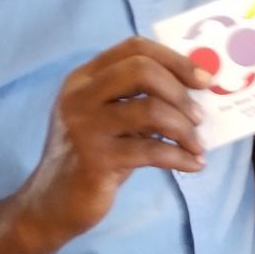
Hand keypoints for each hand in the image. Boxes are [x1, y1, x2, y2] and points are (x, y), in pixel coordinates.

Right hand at [10, 38, 211, 253]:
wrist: (51, 205)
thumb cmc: (93, 158)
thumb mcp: (109, 120)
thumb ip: (139, 100)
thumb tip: (195, 92)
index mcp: (83, 79)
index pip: (133, 48)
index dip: (174, 59)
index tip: (203, 79)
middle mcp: (79, 96)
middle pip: (141, 70)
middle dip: (180, 91)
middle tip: (200, 116)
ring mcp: (85, 127)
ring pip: (151, 110)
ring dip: (185, 129)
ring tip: (198, 146)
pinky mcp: (96, 159)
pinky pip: (151, 150)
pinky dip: (180, 157)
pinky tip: (193, 165)